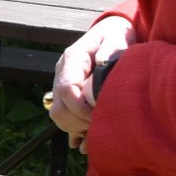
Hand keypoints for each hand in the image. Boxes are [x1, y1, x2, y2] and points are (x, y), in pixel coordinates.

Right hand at [49, 15, 133, 150]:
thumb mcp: (117, 36)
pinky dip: (75, 132)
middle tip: (104, 125)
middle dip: (80, 122)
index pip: (67, 90)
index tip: (100, 115)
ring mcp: (63, 85)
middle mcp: (62, 74)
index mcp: (72, 60)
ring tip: (99, 131)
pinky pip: (64, 119)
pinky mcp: (68, 96)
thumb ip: (112, 47)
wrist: (111, 33)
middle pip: (59, 109)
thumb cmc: (116, 35)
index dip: (81, 108)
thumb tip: (104, 62)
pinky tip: (86, 142)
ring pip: (58, 117)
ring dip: (77, 128)